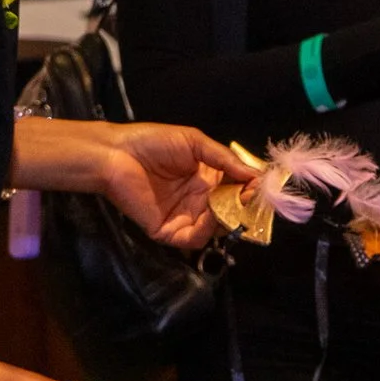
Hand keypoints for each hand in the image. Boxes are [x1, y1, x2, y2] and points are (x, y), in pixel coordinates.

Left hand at [93, 124, 256, 249]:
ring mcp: (184, 217)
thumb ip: (224, 159)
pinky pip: (194, 238)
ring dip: (229, 218)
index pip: (236, 190)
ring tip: (235, 205)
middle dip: (244, 207)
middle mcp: (198, 200)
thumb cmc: (154, 143)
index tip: (261, 185)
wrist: (117, 153)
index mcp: (206, 179)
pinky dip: (207, 230)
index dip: (250, 189)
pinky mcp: (168, 231)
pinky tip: (213, 214)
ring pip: (216, 228)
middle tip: (253, 198)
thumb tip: (255, 174)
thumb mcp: (195, 143)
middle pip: (230, 212)